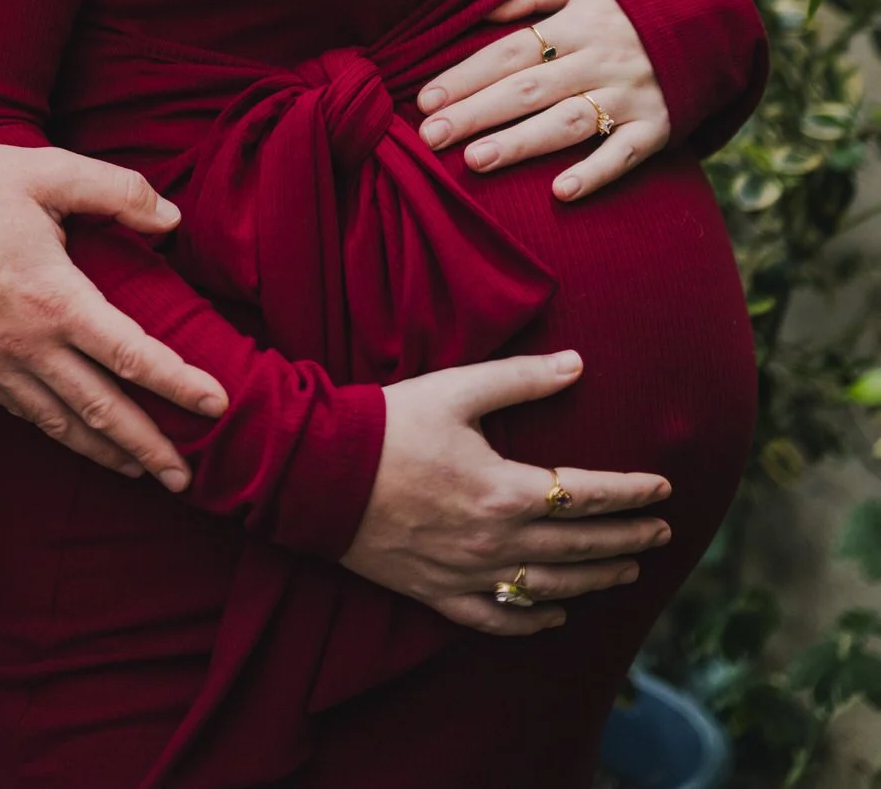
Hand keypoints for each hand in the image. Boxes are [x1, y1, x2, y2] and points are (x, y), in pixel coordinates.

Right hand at [0, 143, 228, 491]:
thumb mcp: (50, 171)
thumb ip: (117, 191)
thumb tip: (172, 219)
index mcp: (54, 297)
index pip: (130, 354)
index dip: (178, 383)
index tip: (217, 403)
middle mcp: (28, 344)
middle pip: (102, 410)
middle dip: (150, 446)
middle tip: (188, 477)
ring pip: (63, 425)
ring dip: (108, 453)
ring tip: (145, 472)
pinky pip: (27, 414)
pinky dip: (62, 434)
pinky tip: (81, 439)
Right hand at [340, 351, 672, 634]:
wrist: (320, 473)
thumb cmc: (389, 423)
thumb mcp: (456, 389)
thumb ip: (521, 379)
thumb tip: (577, 363)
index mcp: (506, 489)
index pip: (589, 496)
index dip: (632, 493)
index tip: (664, 489)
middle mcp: (496, 540)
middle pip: (580, 547)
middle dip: (628, 539)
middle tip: (662, 533)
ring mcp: (469, 573)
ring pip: (550, 587)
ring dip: (596, 580)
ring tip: (627, 571)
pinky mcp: (438, 592)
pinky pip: (497, 618)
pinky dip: (533, 620)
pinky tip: (556, 616)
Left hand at [416, 0, 669, 201]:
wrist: (710, 23)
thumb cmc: (627, 5)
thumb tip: (482, 11)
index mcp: (576, 23)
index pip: (509, 50)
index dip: (466, 74)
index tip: (425, 98)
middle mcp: (599, 59)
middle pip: (528, 88)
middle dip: (476, 113)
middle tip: (430, 136)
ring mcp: (630, 95)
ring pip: (567, 123)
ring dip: (520, 143)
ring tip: (474, 162)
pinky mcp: (658, 128)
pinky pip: (625, 154)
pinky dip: (595, 173)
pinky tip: (561, 193)